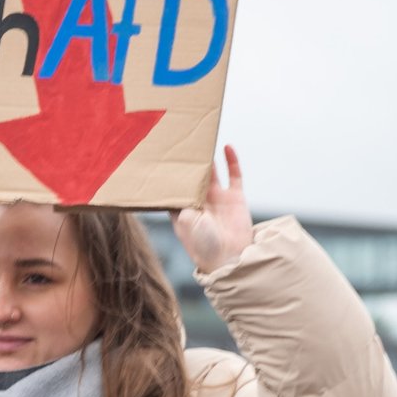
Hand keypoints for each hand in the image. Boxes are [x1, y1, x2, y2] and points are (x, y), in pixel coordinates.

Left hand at [171, 145, 252, 273]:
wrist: (229, 257)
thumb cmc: (202, 243)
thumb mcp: (184, 220)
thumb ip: (180, 198)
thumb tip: (176, 177)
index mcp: (182, 208)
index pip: (174, 186)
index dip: (169, 173)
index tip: (161, 156)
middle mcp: (199, 201)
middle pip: (192, 175)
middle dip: (187, 161)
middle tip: (181, 141)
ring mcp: (218, 198)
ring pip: (212, 171)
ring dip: (208, 157)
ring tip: (202, 139)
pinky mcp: (235, 197)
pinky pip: (234, 174)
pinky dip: (231, 160)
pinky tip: (226, 147)